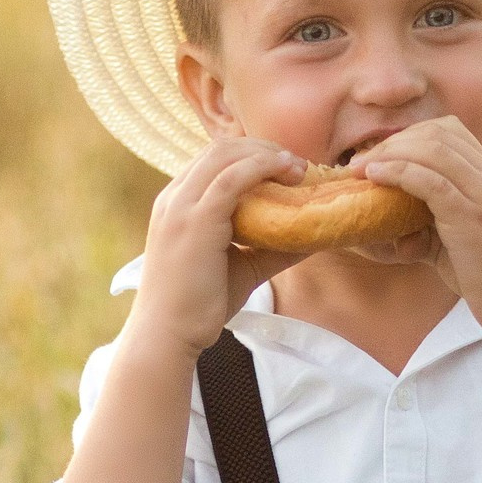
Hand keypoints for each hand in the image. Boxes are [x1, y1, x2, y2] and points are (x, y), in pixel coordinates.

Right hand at [125, 138, 310, 357]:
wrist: (168, 335)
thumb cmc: (199, 306)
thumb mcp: (242, 267)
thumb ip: (272, 248)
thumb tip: (312, 237)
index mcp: (176, 204)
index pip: (213, 160)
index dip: (251, 154)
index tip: (284, 167)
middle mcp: (174, 197)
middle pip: (220, 148)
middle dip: (262, 147)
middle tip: (297, 164)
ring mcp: (181, 206)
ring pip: (226, 155)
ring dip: (266, 154)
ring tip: (298, 168)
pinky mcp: (195, 220)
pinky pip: (232, 178)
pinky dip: (262, 167)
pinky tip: (287, 172)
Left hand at [351, 116, 481, 340]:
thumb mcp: (466, 241)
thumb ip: (435, 227)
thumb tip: (395, 232)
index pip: (451, 131)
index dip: (410, 136)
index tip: (382, 156)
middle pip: (437, 134)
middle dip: (393, 141)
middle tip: (361, 163)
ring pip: (432, 150)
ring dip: (389, 154)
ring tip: (359, 169)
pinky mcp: (473, 218)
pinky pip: (431, 181)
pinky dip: (398, 172)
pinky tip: (376, 177)